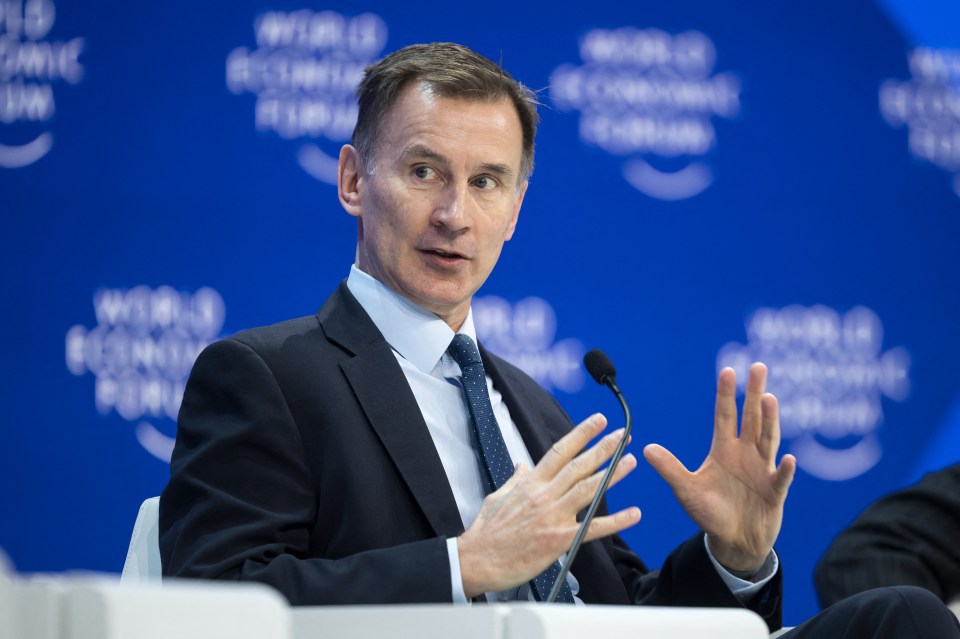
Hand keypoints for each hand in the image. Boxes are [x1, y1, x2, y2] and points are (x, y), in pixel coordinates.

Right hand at [457, 413, 640, 597]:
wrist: (478, 560)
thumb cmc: (486, 531)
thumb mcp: (498, 496)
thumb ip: (515, 480)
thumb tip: (522, 465)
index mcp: (530, 483)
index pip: (560, 451)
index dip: (581, 434)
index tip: (597, 421)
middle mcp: (544, 495)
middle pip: (579, 465)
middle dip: (603, 448)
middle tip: (623, 435)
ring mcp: (553, 516)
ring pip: (588, 489)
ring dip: (613, 474)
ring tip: (630, 461)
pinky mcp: (559, 539)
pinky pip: (592, 528)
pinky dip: (616, 521)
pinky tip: (633, 514)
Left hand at [643, 363, 795, 571]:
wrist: (733, 540)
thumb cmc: (710, 512)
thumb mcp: (686, 490)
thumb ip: (670, 469)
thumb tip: (646, 449)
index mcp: (724, 449)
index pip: (725, 416)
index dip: (726, 394)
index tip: (728, 370)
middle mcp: (745, 454)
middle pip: (751, 418)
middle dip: (753, 394)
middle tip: (757, 367)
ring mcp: (762, 471)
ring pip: (767, 440)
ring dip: (769, 420)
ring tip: (768, 398)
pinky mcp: (774, 493)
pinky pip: (781, 479)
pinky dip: (785, 470)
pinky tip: (788, 458)